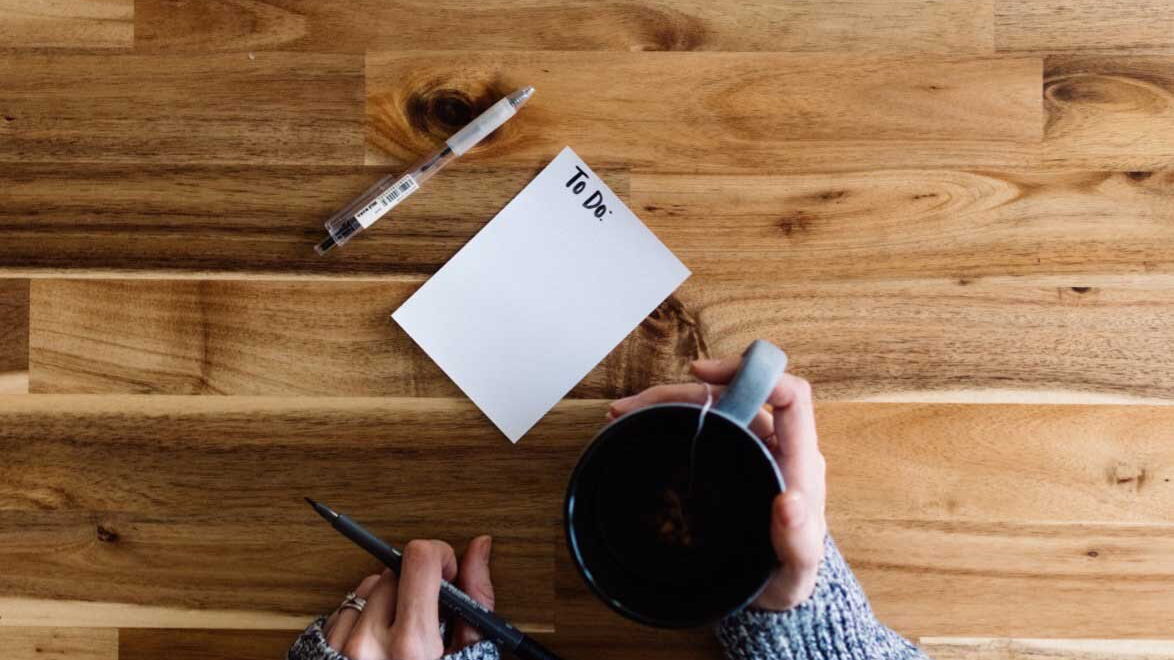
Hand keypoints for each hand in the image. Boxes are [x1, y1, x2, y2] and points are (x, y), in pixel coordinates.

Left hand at [322, 536, 494, 659]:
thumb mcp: (467, 658)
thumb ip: (474, 600)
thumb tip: (478, 550)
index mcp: (412, 646)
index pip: (419, 559)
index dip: (440, 557)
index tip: (447, 573)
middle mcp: (369, 646)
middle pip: (393, 570)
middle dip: (415, 583)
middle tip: (429, 613)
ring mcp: (340, 650)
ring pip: (367, 586)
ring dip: (388, 599)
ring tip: (403, 634)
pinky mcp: (322, 653)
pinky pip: (344, 610)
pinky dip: (365, 617)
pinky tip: (381, 643)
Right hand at [608, 359, 826, 610]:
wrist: (768, 591)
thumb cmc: (785, 579)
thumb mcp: (794, 573)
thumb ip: (798, 542)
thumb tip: (791, 503)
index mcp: (799, 463)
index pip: (789, 396)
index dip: (753, 373)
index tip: (702, 373)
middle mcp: (776, 447)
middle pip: (736, 394)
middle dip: (684, 390)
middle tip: (635, 406)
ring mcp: (751, 450)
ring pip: (714, 406)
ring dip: (667, 401)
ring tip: (624, 412)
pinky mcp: (729, 459)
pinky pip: (702, 426)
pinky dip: (668, 419)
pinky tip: (639, 424)